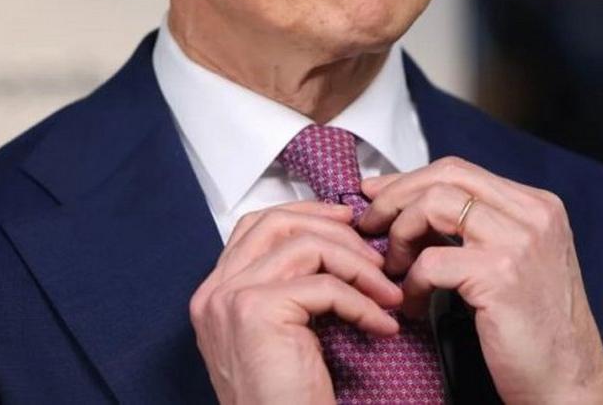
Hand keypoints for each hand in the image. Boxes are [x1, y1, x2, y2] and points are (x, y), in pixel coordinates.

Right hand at [189, 200, 403, 404]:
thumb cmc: (288, 403)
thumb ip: (292, 290)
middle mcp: (214, 292)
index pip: (256, 226)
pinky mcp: (257, 311)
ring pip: (306, 247)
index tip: (348, 223)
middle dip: (335, 231)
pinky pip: (325, 286)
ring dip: (359, 267)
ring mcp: (230, 299)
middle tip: (376, 256)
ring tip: (388, 295)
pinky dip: (363, 302)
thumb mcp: (286, 336)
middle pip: (277, 223)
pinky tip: (382, 327)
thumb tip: (339, 244)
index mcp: (215, 295)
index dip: (306, 216)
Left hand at [357, 157, 602, 404]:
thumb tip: (411, 207)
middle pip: (445, 177)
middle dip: (396, 197)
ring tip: (395, 270)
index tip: (377, 196)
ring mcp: (520, 242)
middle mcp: (534, 215)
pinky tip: (415, 306)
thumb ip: (476, 231)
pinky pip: (431, 262)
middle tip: (369, 225)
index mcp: (538, 206)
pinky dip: (412, 283)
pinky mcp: (501, 276)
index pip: (460, 171)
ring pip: (434, 206)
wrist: (569, 383)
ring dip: (400, 236)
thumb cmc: (536, 331)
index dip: (410, 180)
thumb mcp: (514, 263)